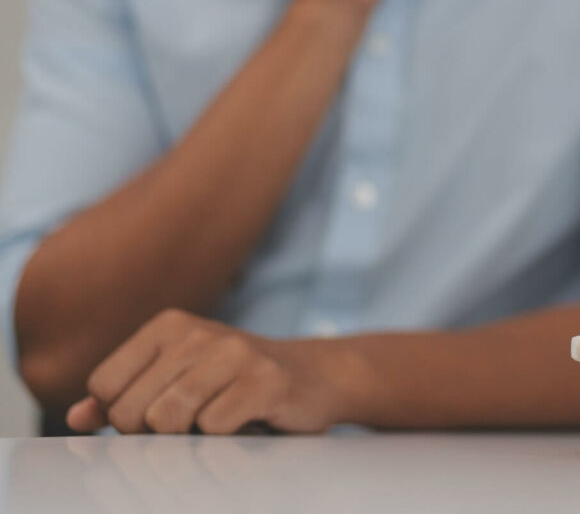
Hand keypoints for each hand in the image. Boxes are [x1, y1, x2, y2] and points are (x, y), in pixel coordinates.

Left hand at [66, 310, 351, 434]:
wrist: (315, 376)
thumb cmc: (236, 383)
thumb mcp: (177, 379)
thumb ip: (124, 396)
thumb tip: (76, 419)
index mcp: (168, 326)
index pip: (104, 385)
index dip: (122, 415)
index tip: (156, 415)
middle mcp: (197, 332)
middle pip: (131, 410)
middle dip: (153, 434)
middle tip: (191, 426)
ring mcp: (234, 353)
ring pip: (167, 420)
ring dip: (189, 438)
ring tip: (215, 424)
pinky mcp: (265, 380)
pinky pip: (213, 429)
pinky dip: (224, 441)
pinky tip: (245, 423)